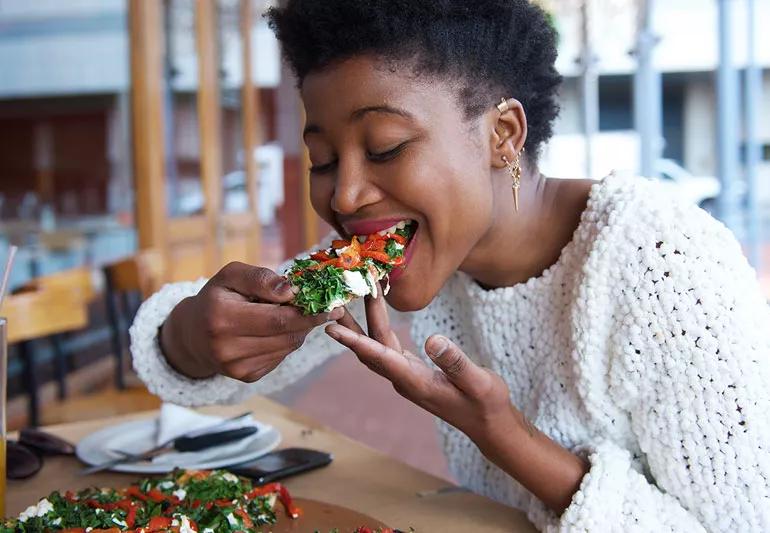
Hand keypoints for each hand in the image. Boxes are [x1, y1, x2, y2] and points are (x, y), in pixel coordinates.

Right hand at [160, 262, 342, 380]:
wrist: (193, 334)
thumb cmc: (217, 297)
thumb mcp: (231, 275)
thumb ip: (260, 278)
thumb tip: (291, 291)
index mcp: (222, 318)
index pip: (278, 319)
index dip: (309, 312)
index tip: (332, 303)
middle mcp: (227, 348)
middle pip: (287, 334)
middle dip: (310, 319)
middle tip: (328, 307)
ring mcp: (237, 368)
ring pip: (288, 346)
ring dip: (300, 329)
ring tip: (296, 313)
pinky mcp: (247, 377)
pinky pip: (281, 356)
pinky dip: (287, 341)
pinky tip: (278, 330)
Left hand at [329, 288, 589, 513]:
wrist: (490, 425)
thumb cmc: (486, 404)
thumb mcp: (478, 382)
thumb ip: (455, 362)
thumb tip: (432, 340)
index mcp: (415, 382)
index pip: (379, 357)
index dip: (354, 340)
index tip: (332, 327)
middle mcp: (405, 380)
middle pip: (371, 349)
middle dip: (354, 324)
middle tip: (339, 297)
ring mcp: (407, 377)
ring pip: (378, 347)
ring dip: (366, 323)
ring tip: (352, 299)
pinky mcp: (414, 372)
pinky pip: (388, 348)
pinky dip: (380, 330)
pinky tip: (377, 316)